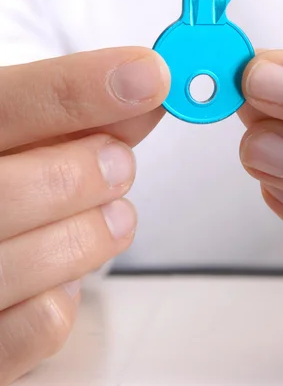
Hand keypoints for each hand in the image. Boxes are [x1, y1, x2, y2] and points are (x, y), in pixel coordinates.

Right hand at [0, 47, 168, 385]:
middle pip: (8, 192)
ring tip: (112, 217)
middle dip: (85, 173)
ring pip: (31, 262)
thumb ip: (73, 115)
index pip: (4, 105)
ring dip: (92, 234)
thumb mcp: (18, 137)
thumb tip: (145, 87)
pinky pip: (38, 326)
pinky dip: (67, 295)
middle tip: (121, 163)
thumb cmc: (2, 175)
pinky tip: (63, 273)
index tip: (148, 76)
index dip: (78, 88)